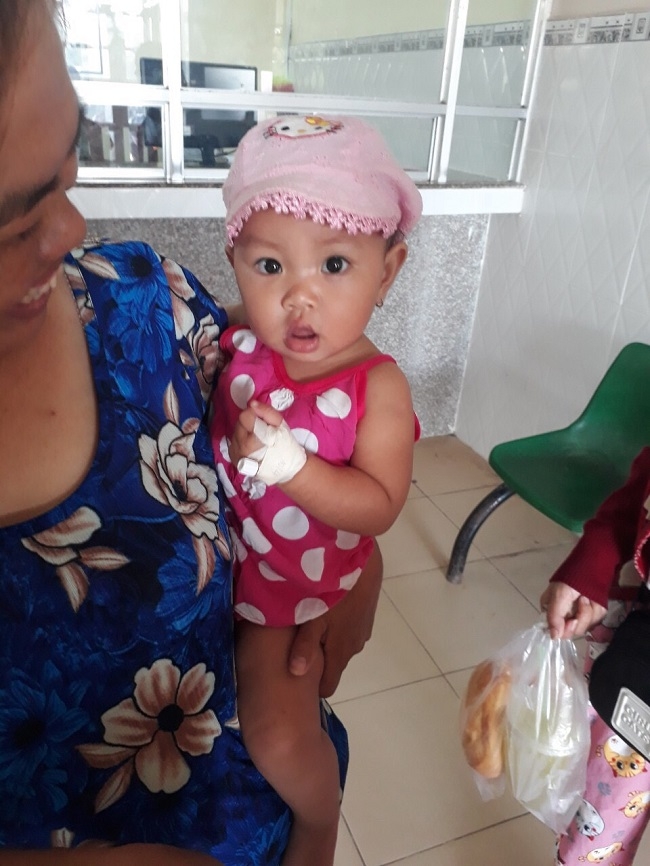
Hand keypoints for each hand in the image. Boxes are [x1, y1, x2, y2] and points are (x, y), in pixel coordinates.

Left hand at [227, 400, 282, 465]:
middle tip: (262, 430)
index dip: (255, 414)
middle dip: (250, 422)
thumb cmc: (284, 445)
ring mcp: (234, 453)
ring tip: (257, 438)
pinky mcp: (232, 456)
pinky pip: (234, 440)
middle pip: (239, 422)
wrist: (284, 467)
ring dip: (245, 430)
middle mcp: (239, 448)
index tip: (263, 420)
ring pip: (236, 430)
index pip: (244, 415)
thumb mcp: (281, 425)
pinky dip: (242, 439)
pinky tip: (251, 444)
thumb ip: (267, 412)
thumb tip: (252, 403)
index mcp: (252, 441)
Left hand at [288, 543, 382, 696]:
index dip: (312, 686)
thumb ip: (304, 646)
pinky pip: (347, 627)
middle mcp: (355, 645)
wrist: (364, 559)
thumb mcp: (313, 616)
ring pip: (340, 642)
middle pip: (333, 662)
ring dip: (326, 637)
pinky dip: (336, 623)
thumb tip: (294, 674)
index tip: (295, 681)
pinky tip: (325, 605)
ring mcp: (363, 628)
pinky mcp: (366, 613)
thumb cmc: (335, 590)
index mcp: (341, 651)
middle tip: (293, 643)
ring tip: (306, 621)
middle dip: (316, 659)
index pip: (328, 685)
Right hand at [540, 581, 607, 638]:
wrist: (593, 566)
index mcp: (552, 611)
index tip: (573, 620)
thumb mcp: (559, 596)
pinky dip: (598, 609)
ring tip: (588, 597)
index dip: (567, 629)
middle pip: (575, 631)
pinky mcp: (593, 612)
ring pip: (588, 625)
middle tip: (583, 601)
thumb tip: (553, 637)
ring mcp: (580, 614)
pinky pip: (597, 619)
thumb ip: (554, 617)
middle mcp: (565, 615)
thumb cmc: (571, 578)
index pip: (559, 632)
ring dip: (590, 611)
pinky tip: (594, 599)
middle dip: (582, 617)